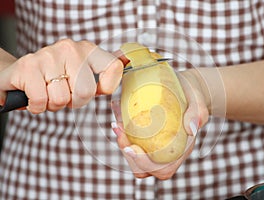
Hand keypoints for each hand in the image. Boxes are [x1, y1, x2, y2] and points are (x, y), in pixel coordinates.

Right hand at [0, 39, 122, 112]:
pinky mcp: (28, 66)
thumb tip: (127, 62)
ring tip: (47, 92)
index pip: (114, 67)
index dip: (107, 87)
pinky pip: (41, 101)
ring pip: (62, 99)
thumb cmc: (56, 79)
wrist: (19, 74)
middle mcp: (71, 48)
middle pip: (86, 92)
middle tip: (64, 94)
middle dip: (74, 102)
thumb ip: (103, 72)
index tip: (96, 90)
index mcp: (88, 50)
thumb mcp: (82, 74)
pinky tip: (34, 95)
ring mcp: (49, 55)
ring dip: (54, 104)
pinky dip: (37, 106)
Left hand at [111, 70, 208, 179]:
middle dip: (126, 150)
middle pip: (142, 168)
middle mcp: (167, 154)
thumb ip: (197, 115)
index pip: (161, 169)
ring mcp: (155, 148)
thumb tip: (191, 127)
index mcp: (180, 152)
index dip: (143, 162)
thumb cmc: (194, 98)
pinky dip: (122, 133)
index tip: (130, 147)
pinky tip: (118, 116)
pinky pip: (131, 143)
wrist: (188, 90)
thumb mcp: (198, 104)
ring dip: (122, 143)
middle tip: (119, 127)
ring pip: (133, 160)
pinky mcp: (147, 139)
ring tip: (117, 123)